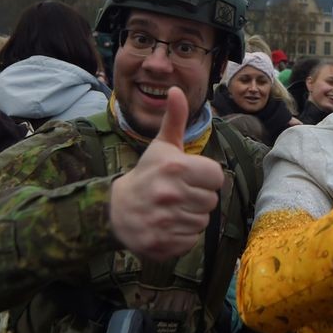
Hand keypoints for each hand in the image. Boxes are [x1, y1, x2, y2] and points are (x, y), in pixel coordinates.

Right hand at [109, 87, 224, 260]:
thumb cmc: (146, 175)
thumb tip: (176, 88)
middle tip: (179, 194)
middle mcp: (171, 194)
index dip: (206, 178)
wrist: (115, 210)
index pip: (217, 177)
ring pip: (203, 222)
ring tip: (173, 210)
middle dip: (199, 198)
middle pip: (212, 201)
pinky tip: (167, 225)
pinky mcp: (162, 243)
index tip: (190, 177)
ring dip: (191, 217)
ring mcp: (165, 221)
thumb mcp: (161, 146)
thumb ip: (174, 119)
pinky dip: (183, 236)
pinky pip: (191, 241)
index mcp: (175, 168)